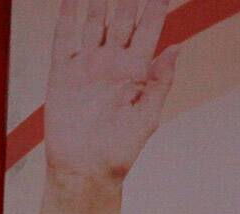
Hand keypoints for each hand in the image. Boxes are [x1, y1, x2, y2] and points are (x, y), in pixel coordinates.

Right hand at [45, 0, 177, 185]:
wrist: (83, 171)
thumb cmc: (118, 152)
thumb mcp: (146, 117)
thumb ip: (160, 82)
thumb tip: (177, 47)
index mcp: (137, 73)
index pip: (148, 30)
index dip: (154, 7)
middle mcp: (112, 64)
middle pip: (122, 19)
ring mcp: (87, 66)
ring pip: (94, 22)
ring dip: (98, 1)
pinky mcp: (62, 74)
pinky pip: (64, 38)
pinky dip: (67, 16)